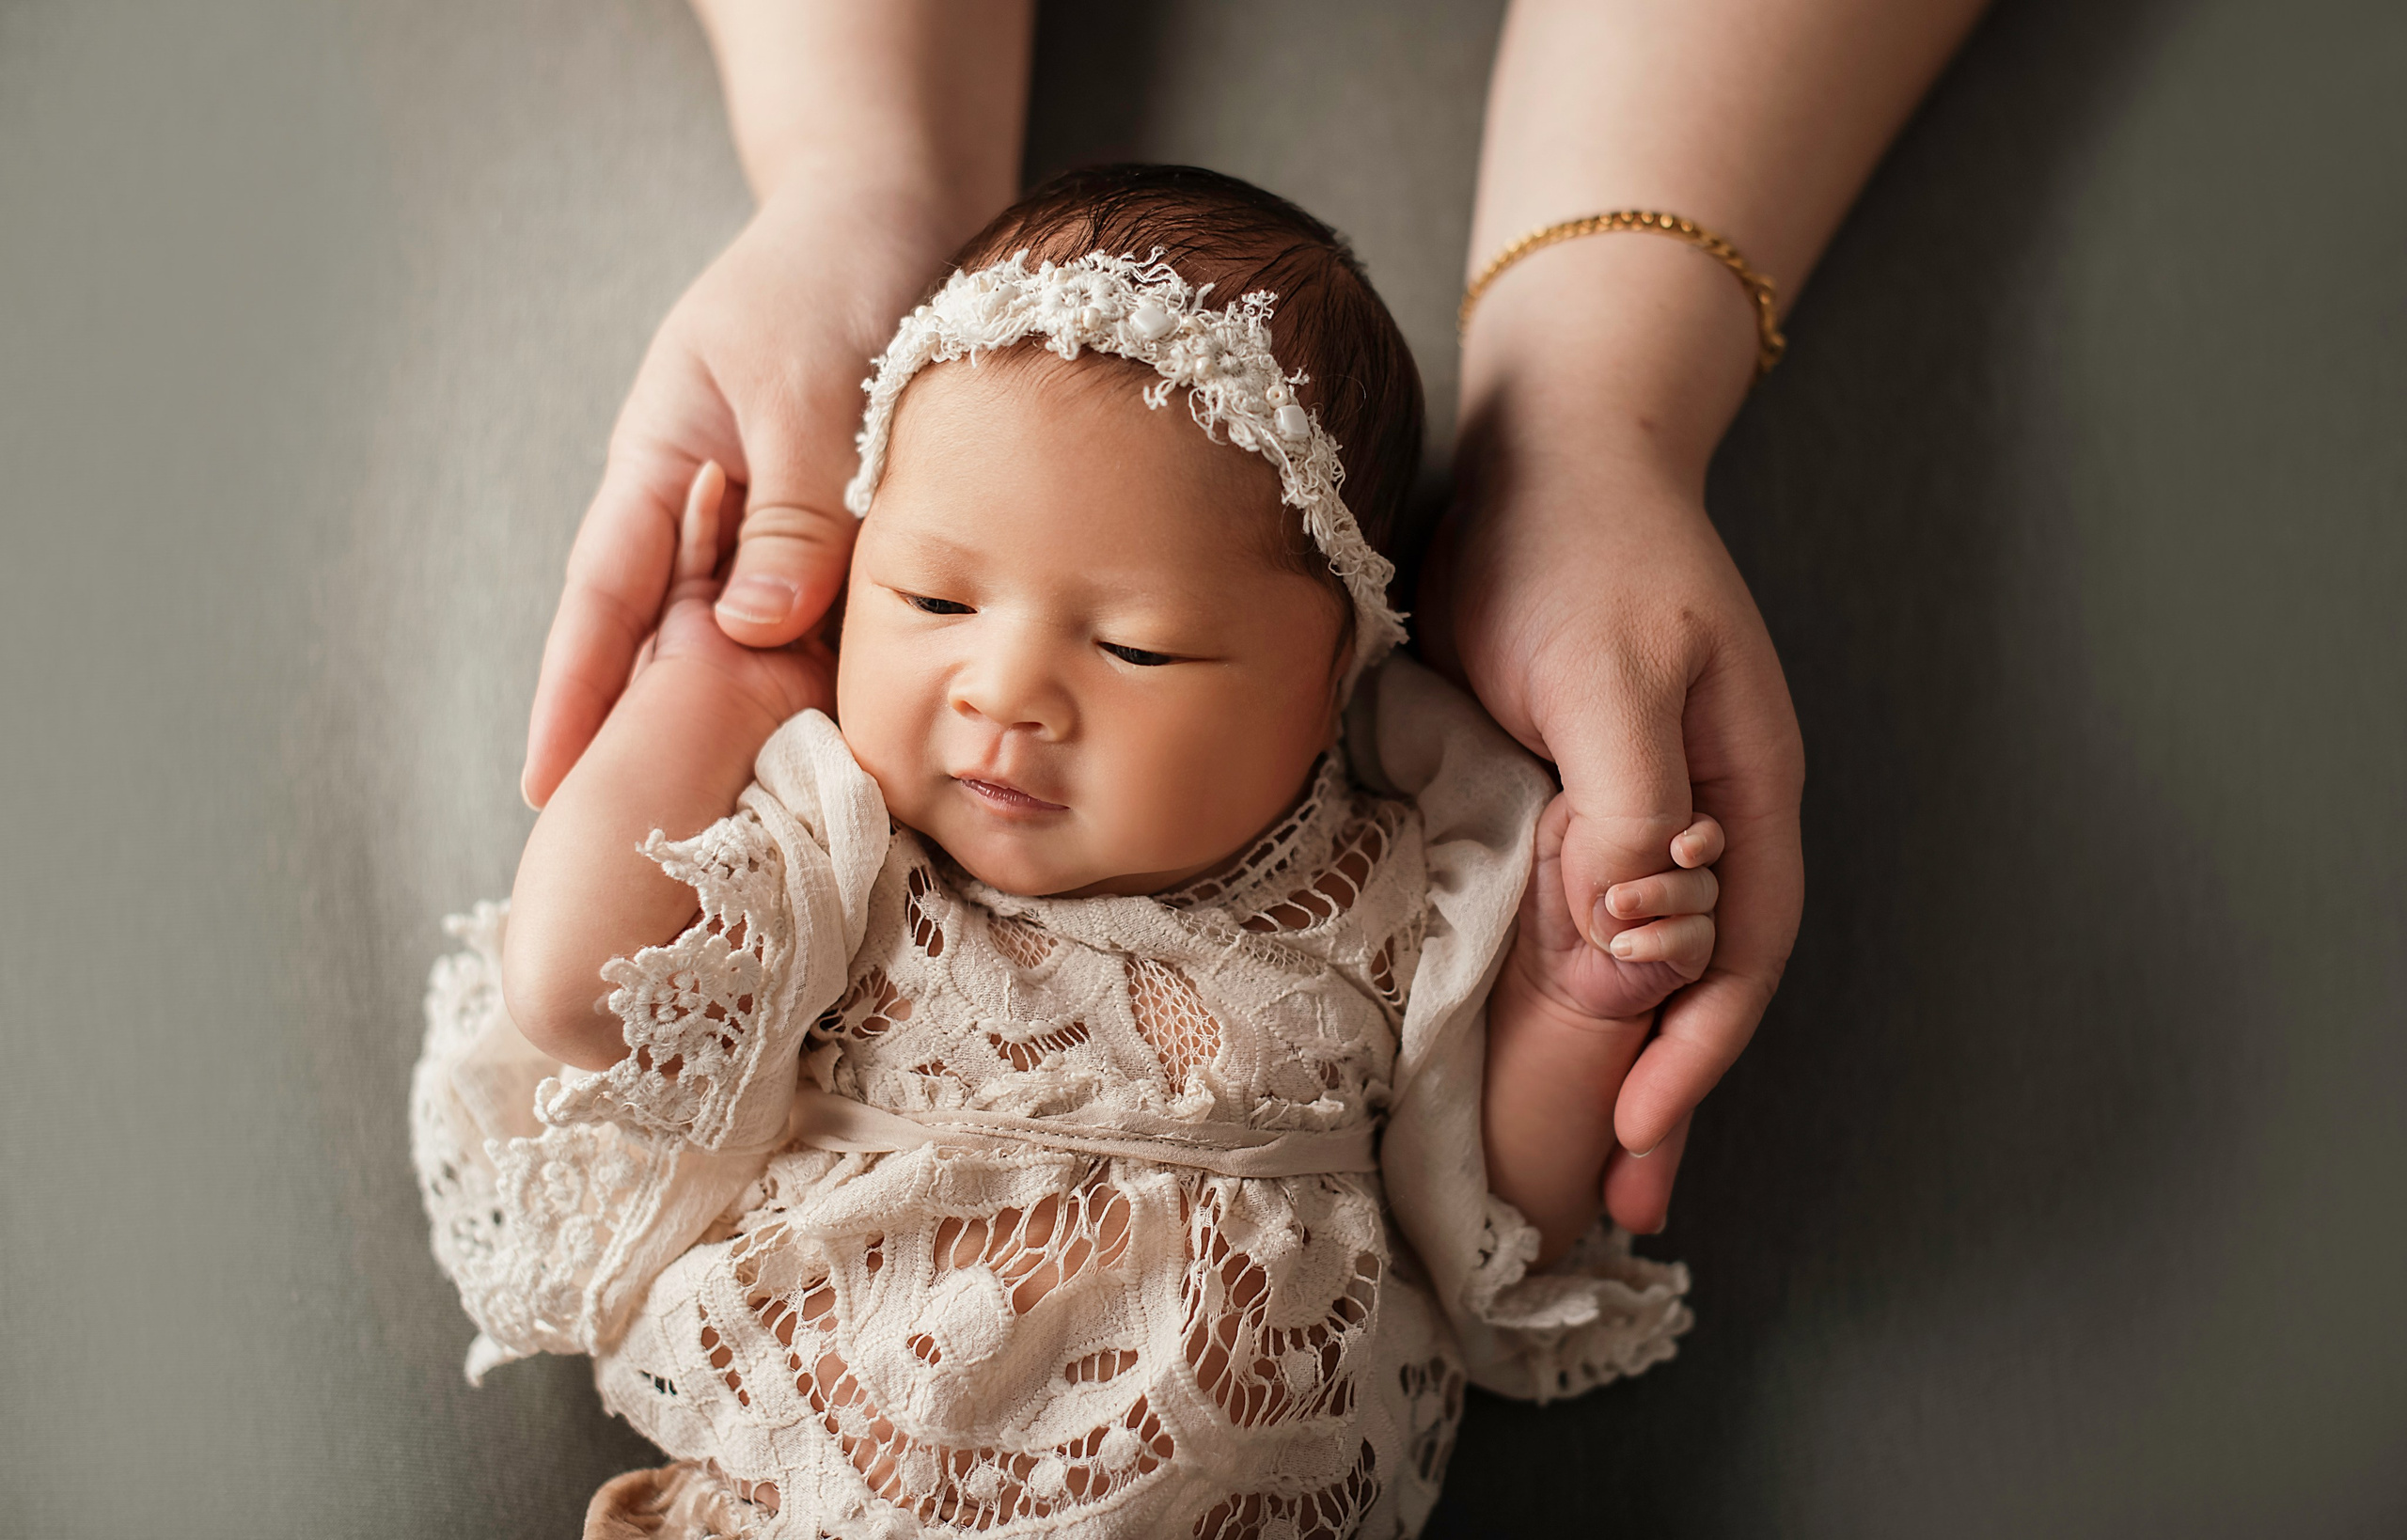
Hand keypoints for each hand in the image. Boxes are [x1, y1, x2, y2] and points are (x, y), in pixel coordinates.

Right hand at [520, 178, 960, 806]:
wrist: (903, 214)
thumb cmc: (835, 274)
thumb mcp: (807, 383)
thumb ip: (793, 506)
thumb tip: (756, 631)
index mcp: (664, 467)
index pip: (604, 599)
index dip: (574, 695)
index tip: (548, 788)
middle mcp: (712, 512)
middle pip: (665, 644)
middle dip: (644, 741)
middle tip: (627, 848)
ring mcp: (779, 528)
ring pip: (752, 650)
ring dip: (743, 727)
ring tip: (732, 832)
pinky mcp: (846, 537)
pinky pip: (827, 625)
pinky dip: (830, 683)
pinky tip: (846, 753)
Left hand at [1428, 244, 1805, 1234]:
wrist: (1550, 439)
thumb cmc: (1580, 544)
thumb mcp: (1606, 675)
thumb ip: (1632, 812)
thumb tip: (1646, 953)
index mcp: (1747, 790)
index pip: (1741, 954)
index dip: (1697, 1051)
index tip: (1638, 1132)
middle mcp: (1713, 809)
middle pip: (1707, 978)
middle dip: (1670, 1089)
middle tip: (1620, 1199)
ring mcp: (1649, 799)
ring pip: (1649, 953)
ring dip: (1623, 1051)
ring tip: (1587, 1153)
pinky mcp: (1580, 783)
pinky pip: (1588, 906)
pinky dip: (1573, 979)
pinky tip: (1538, 1026)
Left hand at [1514, 798, 1722, 1021]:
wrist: (1548, 968)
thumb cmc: (1553, 900)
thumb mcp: (1552, 845)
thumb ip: (1577, 811)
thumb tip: (1609, 789)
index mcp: (1656, 838)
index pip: (1691, 819)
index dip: (1696, 826)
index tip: (1676, 838)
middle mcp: (1680, 871)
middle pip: (1705, 851)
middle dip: (1695, 848)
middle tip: (1674, 853)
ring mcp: (1688, 913)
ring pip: (1703, 892)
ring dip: (1660, 894)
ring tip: (1616, 904)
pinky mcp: (1688, 955)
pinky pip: (1695, 940)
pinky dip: (1659, 940)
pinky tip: (1622, 946)